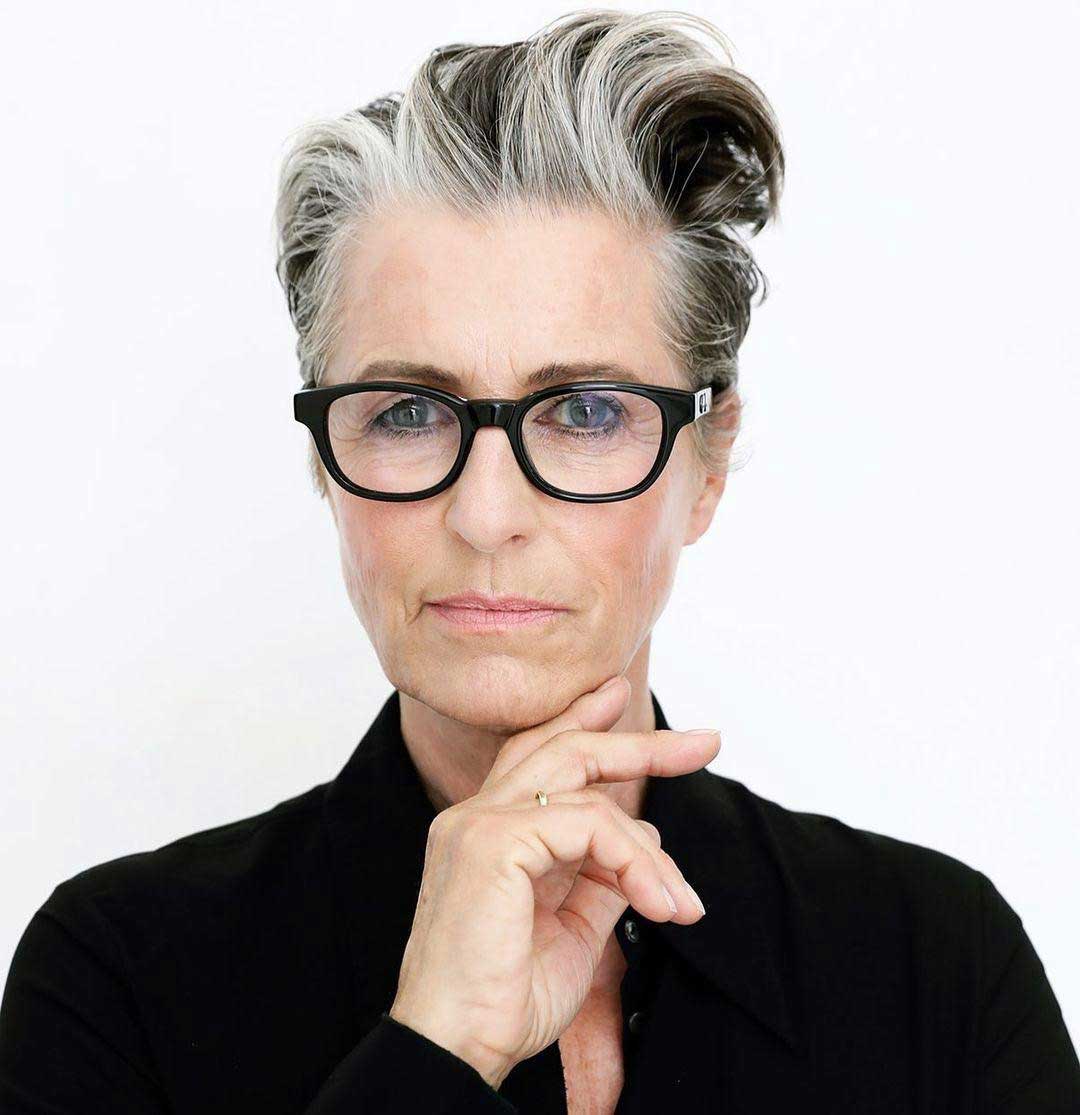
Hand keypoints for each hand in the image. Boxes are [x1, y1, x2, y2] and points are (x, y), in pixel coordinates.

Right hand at [387, 675, 720, 1088]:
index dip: (582, 720)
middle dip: (639, 742)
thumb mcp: (571, 929)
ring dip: (651, 848)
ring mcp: (479, 823)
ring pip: (585, 786)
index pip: (537, 754)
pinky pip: (586, 824)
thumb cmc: (504, 998)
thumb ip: (600, 877)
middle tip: (705, 742)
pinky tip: (657, 903)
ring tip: (681, 902)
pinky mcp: (492, 841)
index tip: (620, 696)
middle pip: (564, 747)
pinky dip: (634, 860)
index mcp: (489, 832)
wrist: (458, 1050)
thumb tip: (641, 842)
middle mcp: (476, 816)